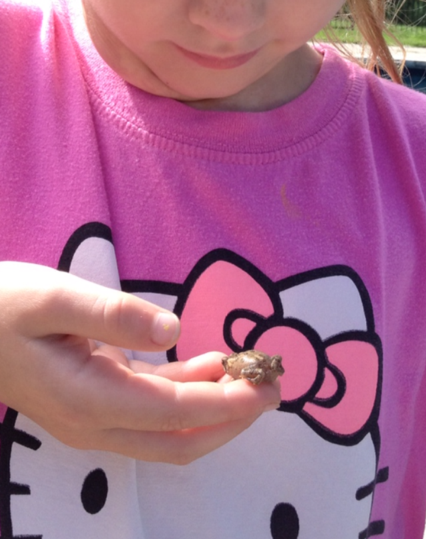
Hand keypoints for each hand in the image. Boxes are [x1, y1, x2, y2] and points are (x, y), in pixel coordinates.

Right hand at [0, 262, 280, 463]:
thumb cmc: (2, 305)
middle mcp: (96, 423)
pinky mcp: (95, 404)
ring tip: (252, 373)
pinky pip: (152, 409)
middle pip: (181, 440)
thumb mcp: (53, 297)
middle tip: (273, 386)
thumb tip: (173, 330)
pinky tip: (209, 364)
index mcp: (89, 399)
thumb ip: (114, 315)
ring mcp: (94, 419)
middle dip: (232, 419)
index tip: (267, 386)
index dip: (227, 405)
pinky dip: (187, 391)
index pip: (176, 414)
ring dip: (215, 407)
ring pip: (169, 430)